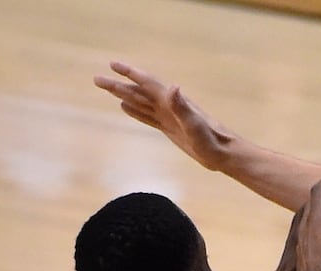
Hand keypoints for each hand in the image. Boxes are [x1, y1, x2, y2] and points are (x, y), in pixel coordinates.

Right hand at [93, 61, 233, 170]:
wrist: (223, 154)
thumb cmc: (212, 141)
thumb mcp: (195, 124)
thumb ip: (182, 106)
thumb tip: (173, 86)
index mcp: (172, 103)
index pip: (147, 83)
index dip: (130, 73)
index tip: (112, 64)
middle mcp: (169, 107)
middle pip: (139, 91)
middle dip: (118, 84)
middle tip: (97, 79)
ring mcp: (169, 118)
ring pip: (141, 102)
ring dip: (124, 94)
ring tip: (107, 89)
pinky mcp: (171, 129)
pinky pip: (148, 117)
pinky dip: (135, 110)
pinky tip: (125, 107)